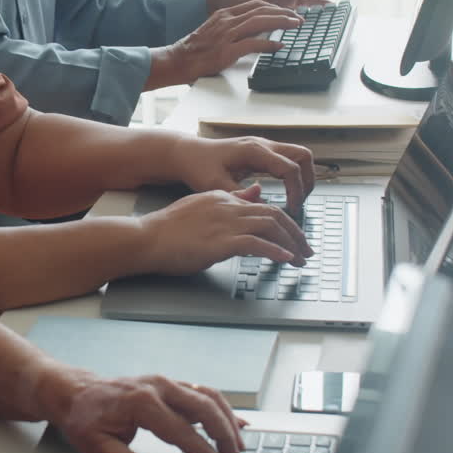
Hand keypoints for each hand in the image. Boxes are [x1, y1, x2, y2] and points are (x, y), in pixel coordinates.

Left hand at [49, 373, 243, 452]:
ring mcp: (165, 383)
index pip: (181, 429)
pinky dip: (220, 408)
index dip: (204, 450)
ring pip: (207, 395)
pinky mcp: (169, 385)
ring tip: (239, 444)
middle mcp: (157, 387)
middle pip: (203, 406)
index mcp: (141, 402)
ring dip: (227, 419)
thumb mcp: (94, 443)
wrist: (77, 393)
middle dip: (224, 433)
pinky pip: (201, 393)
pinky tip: (235, 422)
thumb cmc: (85, 417)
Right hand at [138, 184, 312, 271]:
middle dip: (295, 233)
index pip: (262, 206)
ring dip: (291, 245)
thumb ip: (228, 201)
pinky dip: (276, 252)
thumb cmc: (167, 229)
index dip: (283, 222)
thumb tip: (254, 193)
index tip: (292, 238)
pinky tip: (285, 260)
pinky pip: (257, 244)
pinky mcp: (221, 241)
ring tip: (301, 259)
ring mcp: (225, 223)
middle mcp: (228, 206)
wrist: (146, 238)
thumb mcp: (201, 208)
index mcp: (223, 197)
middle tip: (306, 250)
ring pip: (271, 227)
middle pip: (274, 214)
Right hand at [147, 1, 302, 90]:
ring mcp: (226, 35)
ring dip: (281, 23)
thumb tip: (254, 30)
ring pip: (260, 22)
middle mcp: (227, 21)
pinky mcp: (226, 51)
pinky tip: (280, 46)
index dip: (275, 7)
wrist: (178, 60)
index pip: (255, 5)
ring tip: (296, 25)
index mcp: (224, 14)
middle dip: (283, 13)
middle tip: (299, 18)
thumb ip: (233, 27)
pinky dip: (269, 44)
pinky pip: (253, 44)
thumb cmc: (196, 50)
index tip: (288, 12)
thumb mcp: (214, 31)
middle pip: (261, 10)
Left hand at [170, 135, 315, 216]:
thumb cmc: (197, 166)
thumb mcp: (214, 185)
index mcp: (254, 151)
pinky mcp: (261, 153)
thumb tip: (261, 205)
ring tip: (296, 200)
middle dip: (307, 181)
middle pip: (303, 156)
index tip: (292, 209)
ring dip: (303, 178)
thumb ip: (238, 195)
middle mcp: (262, 145)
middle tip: (300, 204)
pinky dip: (292, 176)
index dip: (296, 191)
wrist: (187, 154)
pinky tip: (285, 194)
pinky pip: (287, 161)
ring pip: (298, 156)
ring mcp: (264, 147)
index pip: (290, 168)